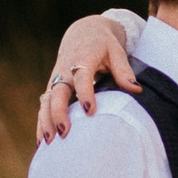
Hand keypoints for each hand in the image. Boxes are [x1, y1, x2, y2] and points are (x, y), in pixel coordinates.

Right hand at [38, 16, 137, 143]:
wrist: (83, 33)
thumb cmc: (103, 44)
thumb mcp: (116, 51)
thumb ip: (123, 70)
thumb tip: (136, 89)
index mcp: (82, 58)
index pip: (81, 76)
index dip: (85, 93)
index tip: (90, 111)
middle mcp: (65, 70)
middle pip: (58, 92)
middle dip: (59, 112)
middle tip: (64, 132)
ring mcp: (56, 80)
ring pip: (46, 102)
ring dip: (45, 122)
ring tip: (48, 143)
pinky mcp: (52, 89)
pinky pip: (43, 107)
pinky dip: (41, 124)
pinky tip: (41, 143)